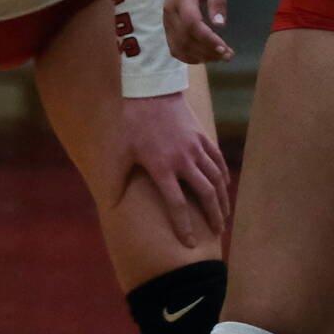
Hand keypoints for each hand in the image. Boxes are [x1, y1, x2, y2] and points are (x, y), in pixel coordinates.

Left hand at [120, 93, 230, 246]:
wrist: (151, 90)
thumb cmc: (131, 123)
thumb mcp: (118, 152)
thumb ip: (114, 181)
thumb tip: (109, 207)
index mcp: (163, 167)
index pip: (177, 204)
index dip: (184, 226)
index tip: (189, 243)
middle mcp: (184, 160)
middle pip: (205, 194)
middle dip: (213, 215)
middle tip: (219, 232)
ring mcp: (196, 147)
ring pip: (216, 178)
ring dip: (222, 198)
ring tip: (224, 214)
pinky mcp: (202, 136)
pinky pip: (218, 160)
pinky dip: (223, 175)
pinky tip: (224, 186)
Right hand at [164, 0, 234, 64]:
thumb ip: (218, 1)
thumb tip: (220, 24)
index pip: (191, 24)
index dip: (207, 39)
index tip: (224, 48)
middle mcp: (170, 11)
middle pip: (184, 39)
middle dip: (207, 51)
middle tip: (228, 55)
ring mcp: (167, 20)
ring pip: (178, 47)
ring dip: (199, 57)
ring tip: (220, 57)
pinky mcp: (168, 25)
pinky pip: (174, 46)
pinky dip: (188, 56)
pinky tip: (205, 56)